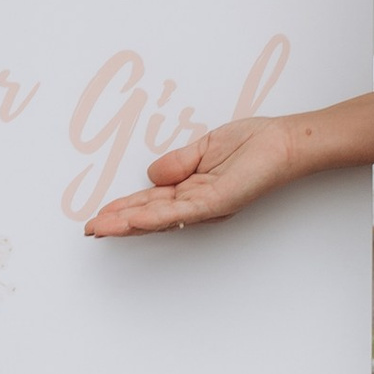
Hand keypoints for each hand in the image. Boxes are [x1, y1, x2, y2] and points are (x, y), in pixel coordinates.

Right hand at [87, 115, 300, 236]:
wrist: (283, 143)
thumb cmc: (253, 144)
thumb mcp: (204, 147)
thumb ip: (176, 162)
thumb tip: (151, 174)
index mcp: (190, 189)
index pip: (150, 201)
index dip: (123, 208)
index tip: (100, 215)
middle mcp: (195, 203)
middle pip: (149, 215)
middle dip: (117, 222)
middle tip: (90, 230)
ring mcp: (204, 205)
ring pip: (159, 219)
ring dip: (128, 224)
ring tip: (101, 229)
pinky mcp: (215, 202)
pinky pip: (180, 213)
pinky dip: (155, 217)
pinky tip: (134, 219)